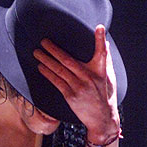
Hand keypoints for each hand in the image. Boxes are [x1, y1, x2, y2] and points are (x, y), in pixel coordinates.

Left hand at [33, 24, 119, 143]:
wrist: (102, 118)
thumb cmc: (106, 95)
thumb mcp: (110, 77)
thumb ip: (106, 59)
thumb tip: (106, 42)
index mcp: (100, 71)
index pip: (102, 53)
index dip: (101, 40)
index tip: (99, 28)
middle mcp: (89, 78)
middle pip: (68, 60)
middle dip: (54, 50)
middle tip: (44, 41)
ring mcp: (79, 87)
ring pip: (60, 71)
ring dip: (46, 61)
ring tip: (37, 53)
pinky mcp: (71, 97)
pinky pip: (57, 82)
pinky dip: (48, 74)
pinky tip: (41, 68)